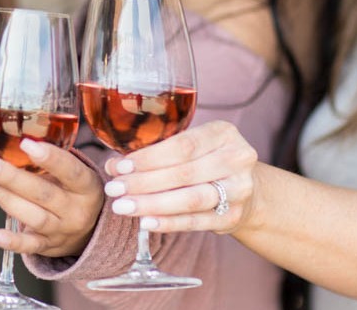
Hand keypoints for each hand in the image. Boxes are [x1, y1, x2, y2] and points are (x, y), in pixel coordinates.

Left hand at [0, 140, 103, 256]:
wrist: (91, 232)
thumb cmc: (75, 193)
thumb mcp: (76, 174)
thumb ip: (53, 160)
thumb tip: (15, 136)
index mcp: (86, 186)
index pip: (71, 171)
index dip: (50, 158)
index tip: (26, 144)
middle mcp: (75, 210)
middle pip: (43, 193)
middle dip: (9, 176)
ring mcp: (62, 230)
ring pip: (33, 217)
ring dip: (4, 198)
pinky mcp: (48, 246)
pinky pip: (29, 246)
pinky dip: (11, 242)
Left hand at [103, 120, 256, 233]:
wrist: (244, 187)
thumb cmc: (204, 159)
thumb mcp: (190, 144)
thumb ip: (154, 150)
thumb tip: (112, 165)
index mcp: (223, 132)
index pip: (182, 145)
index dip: (148, 158)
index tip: (119, 167)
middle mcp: (237, 159)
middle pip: (184, 173)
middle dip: (143, 183)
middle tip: (114, 190)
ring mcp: (239, 190)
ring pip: (191, 199)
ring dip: (152, 204)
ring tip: (124, 207)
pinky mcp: (234, 216)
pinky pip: (196, 222)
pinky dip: (169, 223)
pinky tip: (146, 222)